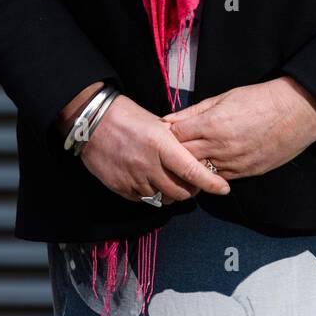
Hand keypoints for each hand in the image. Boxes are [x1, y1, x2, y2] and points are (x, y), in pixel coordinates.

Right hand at [73, 93, 231, 205]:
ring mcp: (133, 179)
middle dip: (191, 191)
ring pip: (161, 199)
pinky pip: (143, 199)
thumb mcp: (156, 123)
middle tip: (193, 184)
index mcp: (160, 145)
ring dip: (170, 194)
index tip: (223, 189)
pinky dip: (150, 194)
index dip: (210, 183)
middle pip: (179, 192)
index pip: (191, 171)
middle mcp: (148, 165)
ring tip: (170, 182)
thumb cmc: (127, 116)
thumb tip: (190, 154)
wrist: (92, 122)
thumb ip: (173, 141)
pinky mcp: (120, 188)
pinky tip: (150, 181)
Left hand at [160, 78, 315, 179]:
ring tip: (183, 165)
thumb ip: (194, 111)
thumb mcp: (224, 98)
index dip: (167, 135)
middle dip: (173, 155)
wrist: (295, 112)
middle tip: (167, 154)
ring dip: (191, 169)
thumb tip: (169, 119)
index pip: (176, 136)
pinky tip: (207, 169)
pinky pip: (219, 179)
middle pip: (183, 157)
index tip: (163, 135)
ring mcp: (234, 162)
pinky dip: (210, 175)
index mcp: (212, 124)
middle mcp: (220, 146)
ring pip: (200, 173)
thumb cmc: (260, 99)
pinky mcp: (246, 173)